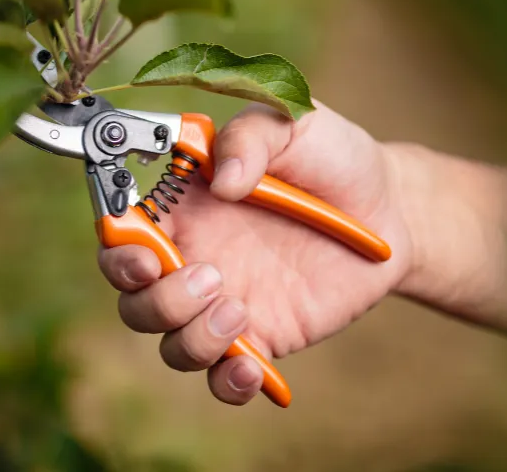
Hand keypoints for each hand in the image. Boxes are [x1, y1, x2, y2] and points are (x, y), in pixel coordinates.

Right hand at [97, 102, 414, 404]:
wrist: (390, 210)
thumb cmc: (332, 158)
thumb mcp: (293, 123)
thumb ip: (251, 138)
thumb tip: (223, 180)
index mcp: (183, 205)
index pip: (121, 232)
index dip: (117, 248)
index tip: (142, 252)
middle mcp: (193, 256)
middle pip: (134, 298)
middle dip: (155, 299)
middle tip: (209, 276)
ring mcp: (223, 302)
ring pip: (171, 344)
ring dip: (192, 336)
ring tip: (241, 309)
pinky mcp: (260, 339)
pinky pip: (223, 379)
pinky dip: (227, 383)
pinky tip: (254, 367)